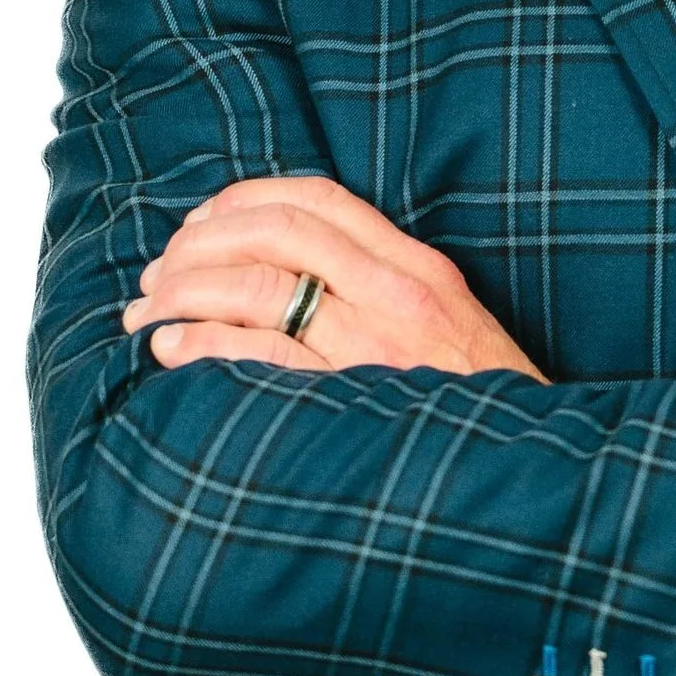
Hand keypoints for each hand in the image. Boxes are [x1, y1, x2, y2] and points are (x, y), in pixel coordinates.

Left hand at [122, 175, 547, 381]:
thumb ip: (386, 291)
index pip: (318, 198)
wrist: (526, 477)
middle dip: (199, 242)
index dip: (244, 200)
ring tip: (149, 314)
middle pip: (275, 231)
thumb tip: (294, 273)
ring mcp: (373, 348)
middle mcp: (396, 295)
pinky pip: (259, 354)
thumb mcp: (451, 327)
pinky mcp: (349, 401)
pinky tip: (170, 350)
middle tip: (160, 272)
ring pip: (256, 285)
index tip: (202, 223)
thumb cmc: (478, 410)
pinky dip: (201, 342)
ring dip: (184, 291)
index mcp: (419, 270)